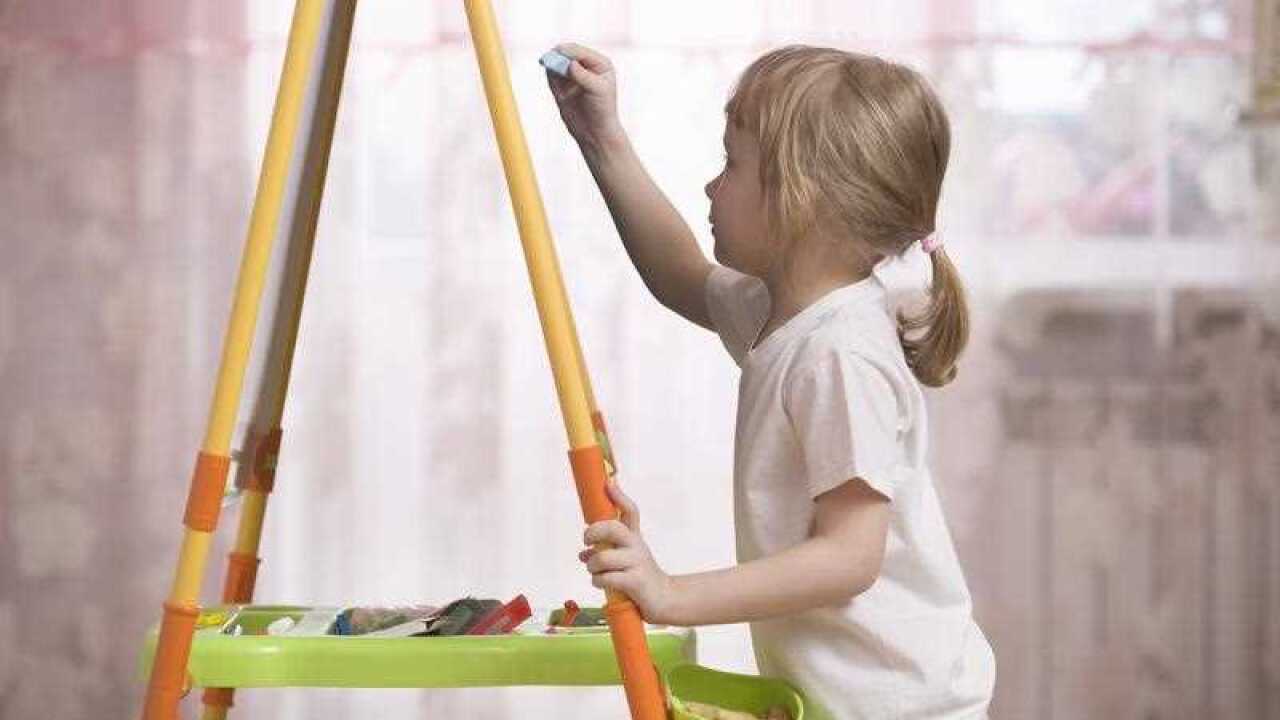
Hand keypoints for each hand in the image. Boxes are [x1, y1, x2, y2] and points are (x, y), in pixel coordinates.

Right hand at [545, 42, 625, 150]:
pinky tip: (549, 75)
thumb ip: (584, 76)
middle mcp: (585, 66)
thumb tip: (570, 64)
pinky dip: (549, 74)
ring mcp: (572, 75)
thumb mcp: (597, 90)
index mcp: (599, 63)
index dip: (568, 51)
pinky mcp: (561, 85)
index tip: (557, 51)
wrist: (594, 131)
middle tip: (547, 59)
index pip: (580, 52)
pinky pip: (552, 75)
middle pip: (567, 54)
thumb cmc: (602, 109)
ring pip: (557, 63)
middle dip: (557, 56)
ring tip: (546, 64)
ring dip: (551, 64)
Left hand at [579, 480, 674, 623]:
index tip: (608, 483)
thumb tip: (583, 554)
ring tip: (594, 571)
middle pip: (613, 528)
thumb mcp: (624, 560)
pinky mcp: (635, 581)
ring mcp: (637, 562)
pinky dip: (598, 581)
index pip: (630, 511)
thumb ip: (604, 552)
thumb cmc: (639, 577)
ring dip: (592, 566)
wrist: (664, 599)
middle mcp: (637, 546)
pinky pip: (606, 578)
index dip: (619, 496)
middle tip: (587, 541)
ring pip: (603, 557)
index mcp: (634, 538)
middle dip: (593, 532)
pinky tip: (603, 584)